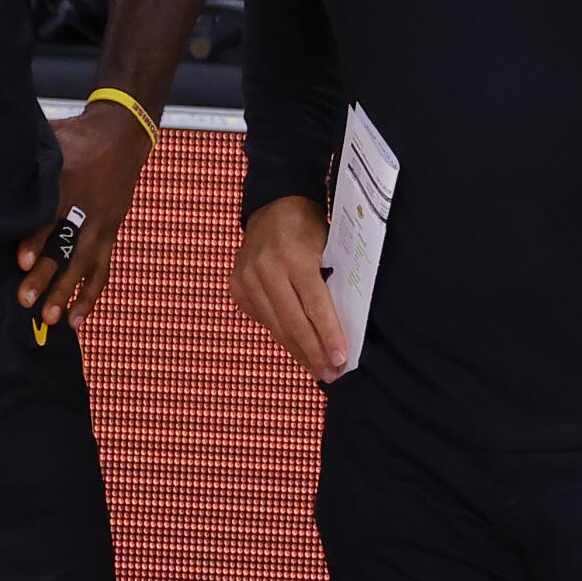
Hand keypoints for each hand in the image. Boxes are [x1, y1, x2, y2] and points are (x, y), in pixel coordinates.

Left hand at [15, 102, 149, 327]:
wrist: (122, 135)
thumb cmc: (76, 136)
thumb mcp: (51, 139)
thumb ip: (25, 158)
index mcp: (68, 180)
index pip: (50, 214)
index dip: (35, 239)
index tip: (21, 260)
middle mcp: (86, 206)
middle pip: (66, 245)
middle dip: (47, 274)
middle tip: (26, 299)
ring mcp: (100, 223)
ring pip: (84, 262)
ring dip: (68, 291)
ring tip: (51, 318)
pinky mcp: (111, 233)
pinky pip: (102, 268)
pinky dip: (91, 294)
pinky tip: (77, 319)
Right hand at [229, 194, 347, 383]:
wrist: (274, 205)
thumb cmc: (309, 227)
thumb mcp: (327, 247)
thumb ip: (331, 282)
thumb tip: (345, 326)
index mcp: (293, 257)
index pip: (315, 306)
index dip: (329, 336)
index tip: (341, 361)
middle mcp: (265, 268)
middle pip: (293, 322)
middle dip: (314, 353)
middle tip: (331, 375)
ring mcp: (246, 278)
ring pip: (275, 326)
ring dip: (298, 351)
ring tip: (317, 370)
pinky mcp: (236, 285)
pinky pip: (262, 318)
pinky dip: (280, 333)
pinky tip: (297, 347)